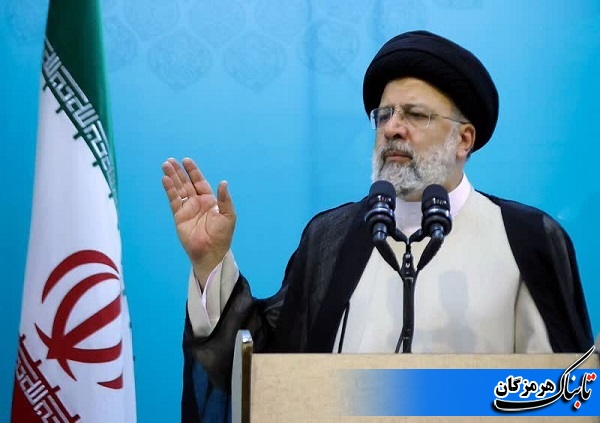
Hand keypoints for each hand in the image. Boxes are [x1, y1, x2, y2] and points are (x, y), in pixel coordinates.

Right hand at [161, 157, 235, 288]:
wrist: (211, 252)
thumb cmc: (222, 235)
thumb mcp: (228, 215)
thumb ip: (224, 199)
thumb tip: (223, 182)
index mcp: (210, 201)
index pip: (200, 182)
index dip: (193, 171)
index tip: (186, 161)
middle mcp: (197, 202)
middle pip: (186, 183)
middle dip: (179, 172)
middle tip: (170, 160)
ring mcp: (187, 209)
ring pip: (178, 189)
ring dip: (172, 178)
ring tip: (165, 165)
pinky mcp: (179, 216)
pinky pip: (174, 200)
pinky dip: (169, 190)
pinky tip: (165, 180)